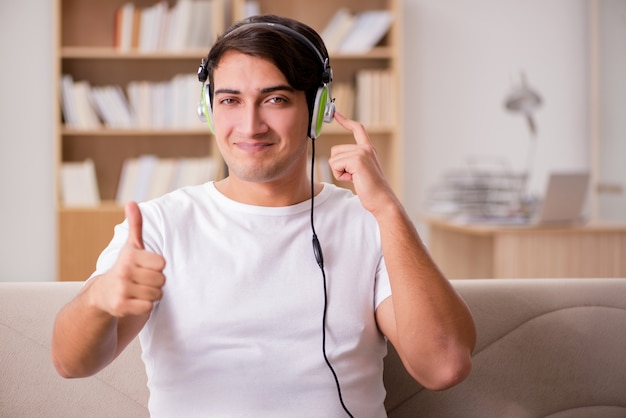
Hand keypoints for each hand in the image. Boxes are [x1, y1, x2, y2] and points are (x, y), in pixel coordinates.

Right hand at [90, 202, 165, 317]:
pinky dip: (145, 306)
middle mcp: (124, 271)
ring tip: (137, 290)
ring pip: (156, 294)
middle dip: (155, 282)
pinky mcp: (121, 306)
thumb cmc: (124, 267)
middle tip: (141, 281)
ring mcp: (121, 289)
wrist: (102, 294)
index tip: (144, 267)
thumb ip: (135, 225)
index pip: (162, 263)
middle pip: (161, 280)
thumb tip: (132, 203)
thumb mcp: (130, 246)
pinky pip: (148, 306)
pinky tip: (134, 301)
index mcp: (130, 256)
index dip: (156, 267)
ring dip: (151, 294)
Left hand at [329, 111, 397, 213]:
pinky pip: (335, 165)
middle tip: (353, 176)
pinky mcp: (357, 160)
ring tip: (355, 178)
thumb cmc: (372, 190)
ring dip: (339, 171)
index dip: (345, 121)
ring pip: (334, 158)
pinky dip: (340, 175)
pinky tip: (353, 180)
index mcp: (368, 149)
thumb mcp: (361, 171)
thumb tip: (336, 160)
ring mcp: (362, 153)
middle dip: (339, 166)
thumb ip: (352, 162)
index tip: (336, 114)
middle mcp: (366, 148)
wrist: (382, 200)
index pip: (357, 129)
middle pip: (336, 150)